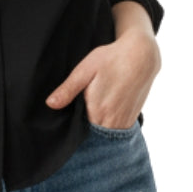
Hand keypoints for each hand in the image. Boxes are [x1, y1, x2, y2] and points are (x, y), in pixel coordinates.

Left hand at [45, 26, 160, 129]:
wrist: (141, 55)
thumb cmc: (111, 59)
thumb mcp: (85, 70)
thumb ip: (68, 90)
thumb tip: (50, 104)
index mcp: (98, 112)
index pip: (79, 132)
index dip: (72, 128)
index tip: (68, 119)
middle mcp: (113, 122)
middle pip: (93, 136)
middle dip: (84, 130)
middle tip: (81, 112)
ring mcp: (125, 122)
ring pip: (105, 135)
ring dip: (97, 128)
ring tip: (93, 110)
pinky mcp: (133, 118)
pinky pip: (117, 130)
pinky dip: (109, 125)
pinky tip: (105, 110)